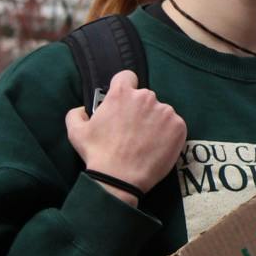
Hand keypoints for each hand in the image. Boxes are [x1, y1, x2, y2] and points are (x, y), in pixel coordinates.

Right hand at [65, 69, 186, 196]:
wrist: (121, 178)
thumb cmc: (98, 154)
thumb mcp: (76, 131)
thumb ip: (77, 113)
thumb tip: (82, 109)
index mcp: (121, 93)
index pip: (127, 77)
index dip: (124, 86)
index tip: (124, 100)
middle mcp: (146, 97)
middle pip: (144, 97)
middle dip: (139, 109)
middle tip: (133, 129)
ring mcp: (165, 112)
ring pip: (161, 111)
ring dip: (155, 121)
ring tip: (145, 141)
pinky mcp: (179, 127)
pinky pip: (174, 125)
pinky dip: (168, 133)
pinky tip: (157, 146)